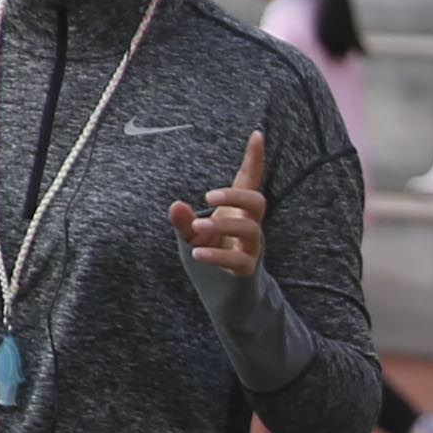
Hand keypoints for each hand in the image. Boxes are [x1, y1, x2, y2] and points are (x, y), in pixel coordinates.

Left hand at [176, 126, 268, 278]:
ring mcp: (251, 249)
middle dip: (236, 195)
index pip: (250, 182)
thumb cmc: (211, 256)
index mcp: (237, 213)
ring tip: (197, 229)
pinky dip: (218, 256)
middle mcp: (248, 227)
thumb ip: (183, 221)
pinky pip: (241, 262)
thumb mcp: (191, 236)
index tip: (257, 134)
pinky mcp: (247, 272)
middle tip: (207, 197)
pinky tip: (198, 253)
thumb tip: (176, 204)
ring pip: (251, 230)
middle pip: (257, 202)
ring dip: (223, 226)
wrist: (226, 297)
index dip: (255, 160)